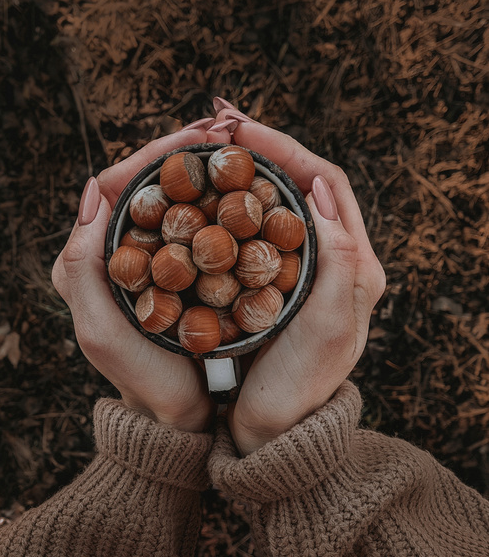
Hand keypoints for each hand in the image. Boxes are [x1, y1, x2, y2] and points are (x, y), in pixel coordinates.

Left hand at [52, 125, 232, 432]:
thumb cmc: (138, 376)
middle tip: (229, 132)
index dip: (157, 154)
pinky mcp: (186, 273)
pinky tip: (247, 192)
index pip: (120, 185)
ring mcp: (158, 261)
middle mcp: (124, 251)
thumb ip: (82, 265)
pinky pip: (202, 227)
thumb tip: (95, 189)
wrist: (177, 414)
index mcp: (95, 256)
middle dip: (187, 153)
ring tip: (241, 151)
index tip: (198, 135)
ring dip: (207, 171)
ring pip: (179, 201)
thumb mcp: (99, 329)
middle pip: (152, 185)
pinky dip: (222, 203)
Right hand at [212, 101, 385, 453]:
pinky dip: (229, 206)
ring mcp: (298, 273)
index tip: (241, 130)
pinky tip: (201, 197)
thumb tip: (321, 189)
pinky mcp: (270, 287)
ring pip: (274, 204)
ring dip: (244, 172)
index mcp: (355, 264)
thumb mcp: (329, 326)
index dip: (286, 149)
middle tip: (216, 125)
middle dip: (262, 149)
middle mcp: (331, 261)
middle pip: (300, 185)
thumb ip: (340, 259)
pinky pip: (252, 232)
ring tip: (205, 150)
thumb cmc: (301, 385)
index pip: (326, 183)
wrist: (274, 431)